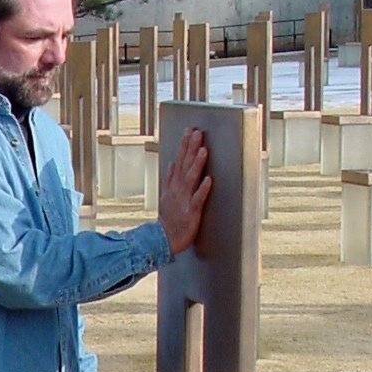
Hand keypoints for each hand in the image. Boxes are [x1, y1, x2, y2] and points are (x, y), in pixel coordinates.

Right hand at [159, 128, 211, 254]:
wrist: (162, 240)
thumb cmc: (168, 219)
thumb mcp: (166, 195)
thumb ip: (170, 178)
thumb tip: (172, 163)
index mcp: (173, 185)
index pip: (179, 160)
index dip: (185, 145)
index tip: (190, 130)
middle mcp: (178, 189)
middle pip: (185, 165)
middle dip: (191, 148)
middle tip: (197, 133)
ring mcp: (184, 200)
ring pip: (190, 178)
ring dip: (197, 164)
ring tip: (203, 150)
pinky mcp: (191, 212)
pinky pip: (197, 199)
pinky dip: (203, 189)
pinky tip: (209, 179)